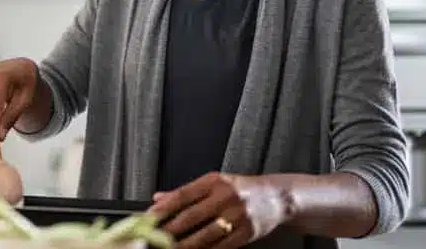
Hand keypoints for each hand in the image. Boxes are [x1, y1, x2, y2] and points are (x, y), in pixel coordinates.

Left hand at [148, 173, 289, 248]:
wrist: (277, 197)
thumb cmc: (241, 189)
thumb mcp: (215, 183)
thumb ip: (186, 192)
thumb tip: (158, 198)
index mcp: (214, 182)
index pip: (183, 194)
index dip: (164, 207)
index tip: (148, 216)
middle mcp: (225, 197)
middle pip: (192, 216)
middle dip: (170, 229)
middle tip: (152, 238)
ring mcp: (237, 216)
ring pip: (205, 235)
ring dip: (184, 245)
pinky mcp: (246, 233)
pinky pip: (221, 246)